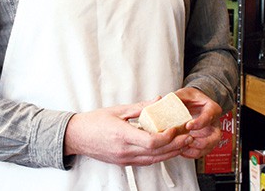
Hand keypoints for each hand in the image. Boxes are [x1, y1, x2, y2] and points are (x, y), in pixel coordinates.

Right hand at [64, 100, 194, 166]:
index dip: (167, 137)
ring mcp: (124, 159)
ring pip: (153, 160)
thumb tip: (157, 100)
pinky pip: (145, 162)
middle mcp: (125, 150)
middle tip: (187, 136)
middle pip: (156, 153)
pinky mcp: (124, 162)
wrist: (77, 137)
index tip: (175, 129)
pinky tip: (166, 149)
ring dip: (170, 153)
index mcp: (122, 135)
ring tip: (182, 143)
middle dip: (175, 146)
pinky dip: (158, 156)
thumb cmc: (94, 122)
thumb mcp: (117, 110)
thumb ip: (140, 107)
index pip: (150, 142)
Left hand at [174, 87, 222, 158]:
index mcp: (212, 108)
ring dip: (196, 149)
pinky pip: (202, 152)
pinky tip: (181, 150)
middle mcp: (214, 123)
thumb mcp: (184, 93)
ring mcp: (211, 134)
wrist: (195, 102)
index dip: (199, 123)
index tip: (188, 126)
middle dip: (201, 142)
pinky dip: (192, 153)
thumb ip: (177, 97)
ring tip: (182, 147)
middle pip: (215, 137)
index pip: (209, 117)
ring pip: (209, 147)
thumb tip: (163, 102)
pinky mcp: (206, 142)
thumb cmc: (191, 97)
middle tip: (187, 140)